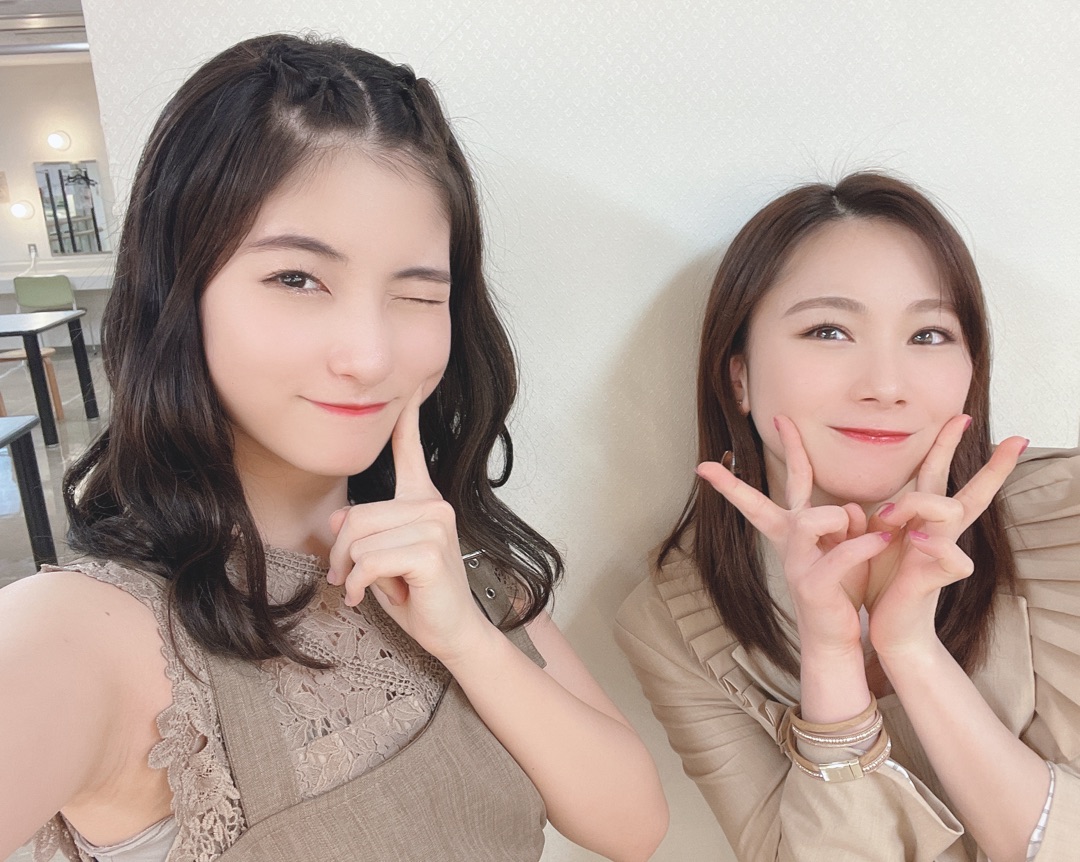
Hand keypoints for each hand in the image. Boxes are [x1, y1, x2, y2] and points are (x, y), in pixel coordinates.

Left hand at [326, 387, 491, 664]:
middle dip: (341, 553)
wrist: (453, 632)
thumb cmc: (418, 596)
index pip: (410, 450)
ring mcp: (435, 524)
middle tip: (349, 580)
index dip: (406, 418)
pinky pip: (370, 560)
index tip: (410, 383)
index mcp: (423, 500)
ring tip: (366, 589)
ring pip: (360, 538)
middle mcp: (433, 505)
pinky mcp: (430, 550)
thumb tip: (338, 521)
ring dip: (350, 572)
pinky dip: (359, 584)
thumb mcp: (380, 560)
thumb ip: (363, 533)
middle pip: (358, 514)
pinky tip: (368, 598)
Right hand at [697, 416, 890, 654]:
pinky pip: (839, 554)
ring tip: (869, 532)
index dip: (789, 448)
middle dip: (762, 469)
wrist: (837, 637)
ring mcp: (796, 562)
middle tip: (756, 434)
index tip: (778, 419)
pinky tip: (882, 542)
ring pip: (813, 519)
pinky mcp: (811, 585)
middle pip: (771, 496)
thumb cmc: (843, 590)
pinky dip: (863, 546)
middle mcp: (790, 541)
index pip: (793, 480)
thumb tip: (850, 509)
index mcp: (801, 528)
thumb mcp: (849, 547)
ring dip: (842, 520)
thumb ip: (849, 522)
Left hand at [866, 415, 1027, 659]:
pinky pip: (953, 558)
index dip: (947, 446)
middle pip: (970, 491)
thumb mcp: (876, 539)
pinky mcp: (937, 578)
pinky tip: (917, 541)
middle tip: (1018, 439)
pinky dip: (936, 546)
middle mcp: (939, 533)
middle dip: (993, 466)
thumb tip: (876, 498)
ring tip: (886, 518)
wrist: (891, 628)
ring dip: (917, 504)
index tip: (962, 416)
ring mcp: (942, 554)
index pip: (937, 475)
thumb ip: (882, 515)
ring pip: (952, 510)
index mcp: (922, 520)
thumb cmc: (883, 583)